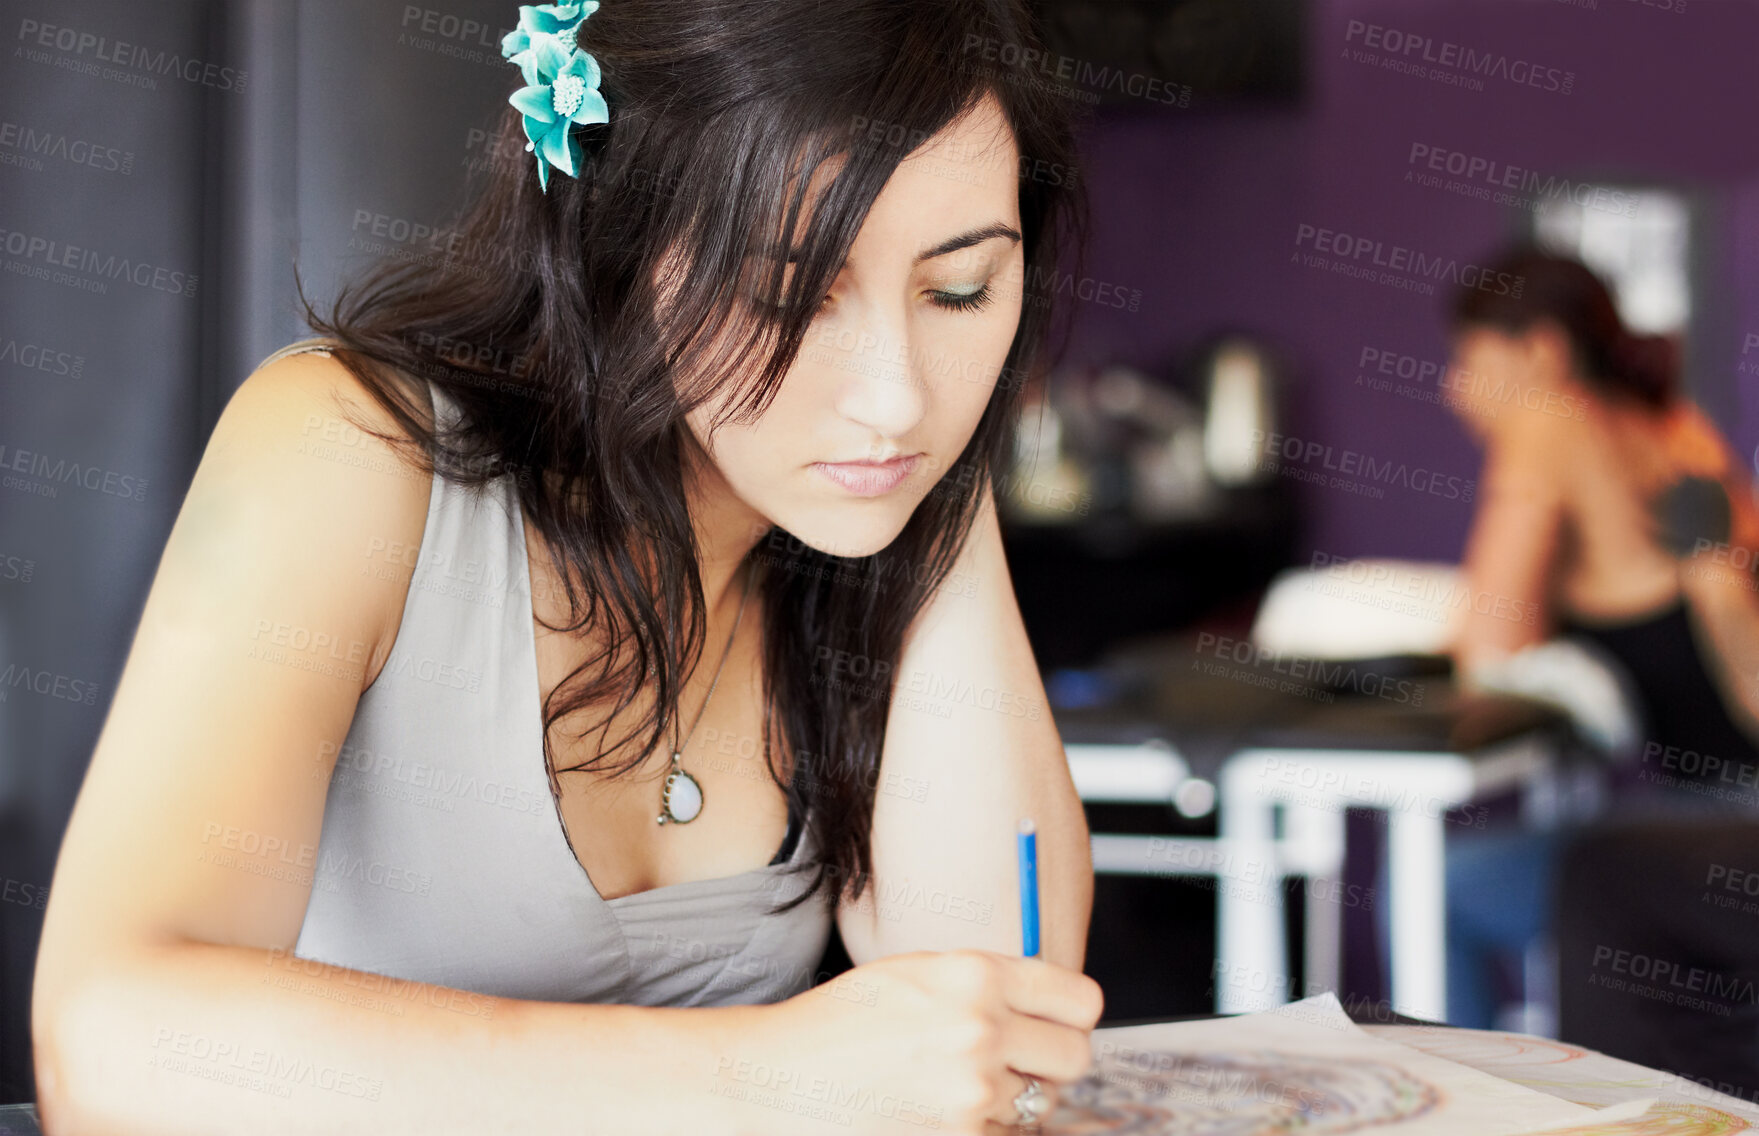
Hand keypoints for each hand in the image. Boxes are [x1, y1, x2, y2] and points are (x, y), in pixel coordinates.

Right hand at [727, 948, 1102, 1134]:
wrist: (778, 1081)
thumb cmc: (840, 1025)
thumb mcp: (914, 974)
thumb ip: (985, 981)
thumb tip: (1052, 1002)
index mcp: (974, 975)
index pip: (1080, 1000)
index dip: (1071, 1015)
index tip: (1057, 1023)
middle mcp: (981, 1030)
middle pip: (1075, 1057)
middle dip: (1052, 1063)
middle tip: (1019, 1063)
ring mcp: (971, 1093)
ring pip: (1040, 1106)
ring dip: (1012, 1102)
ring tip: (960, 1089)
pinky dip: (983, 1130)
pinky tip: (942, 1115)